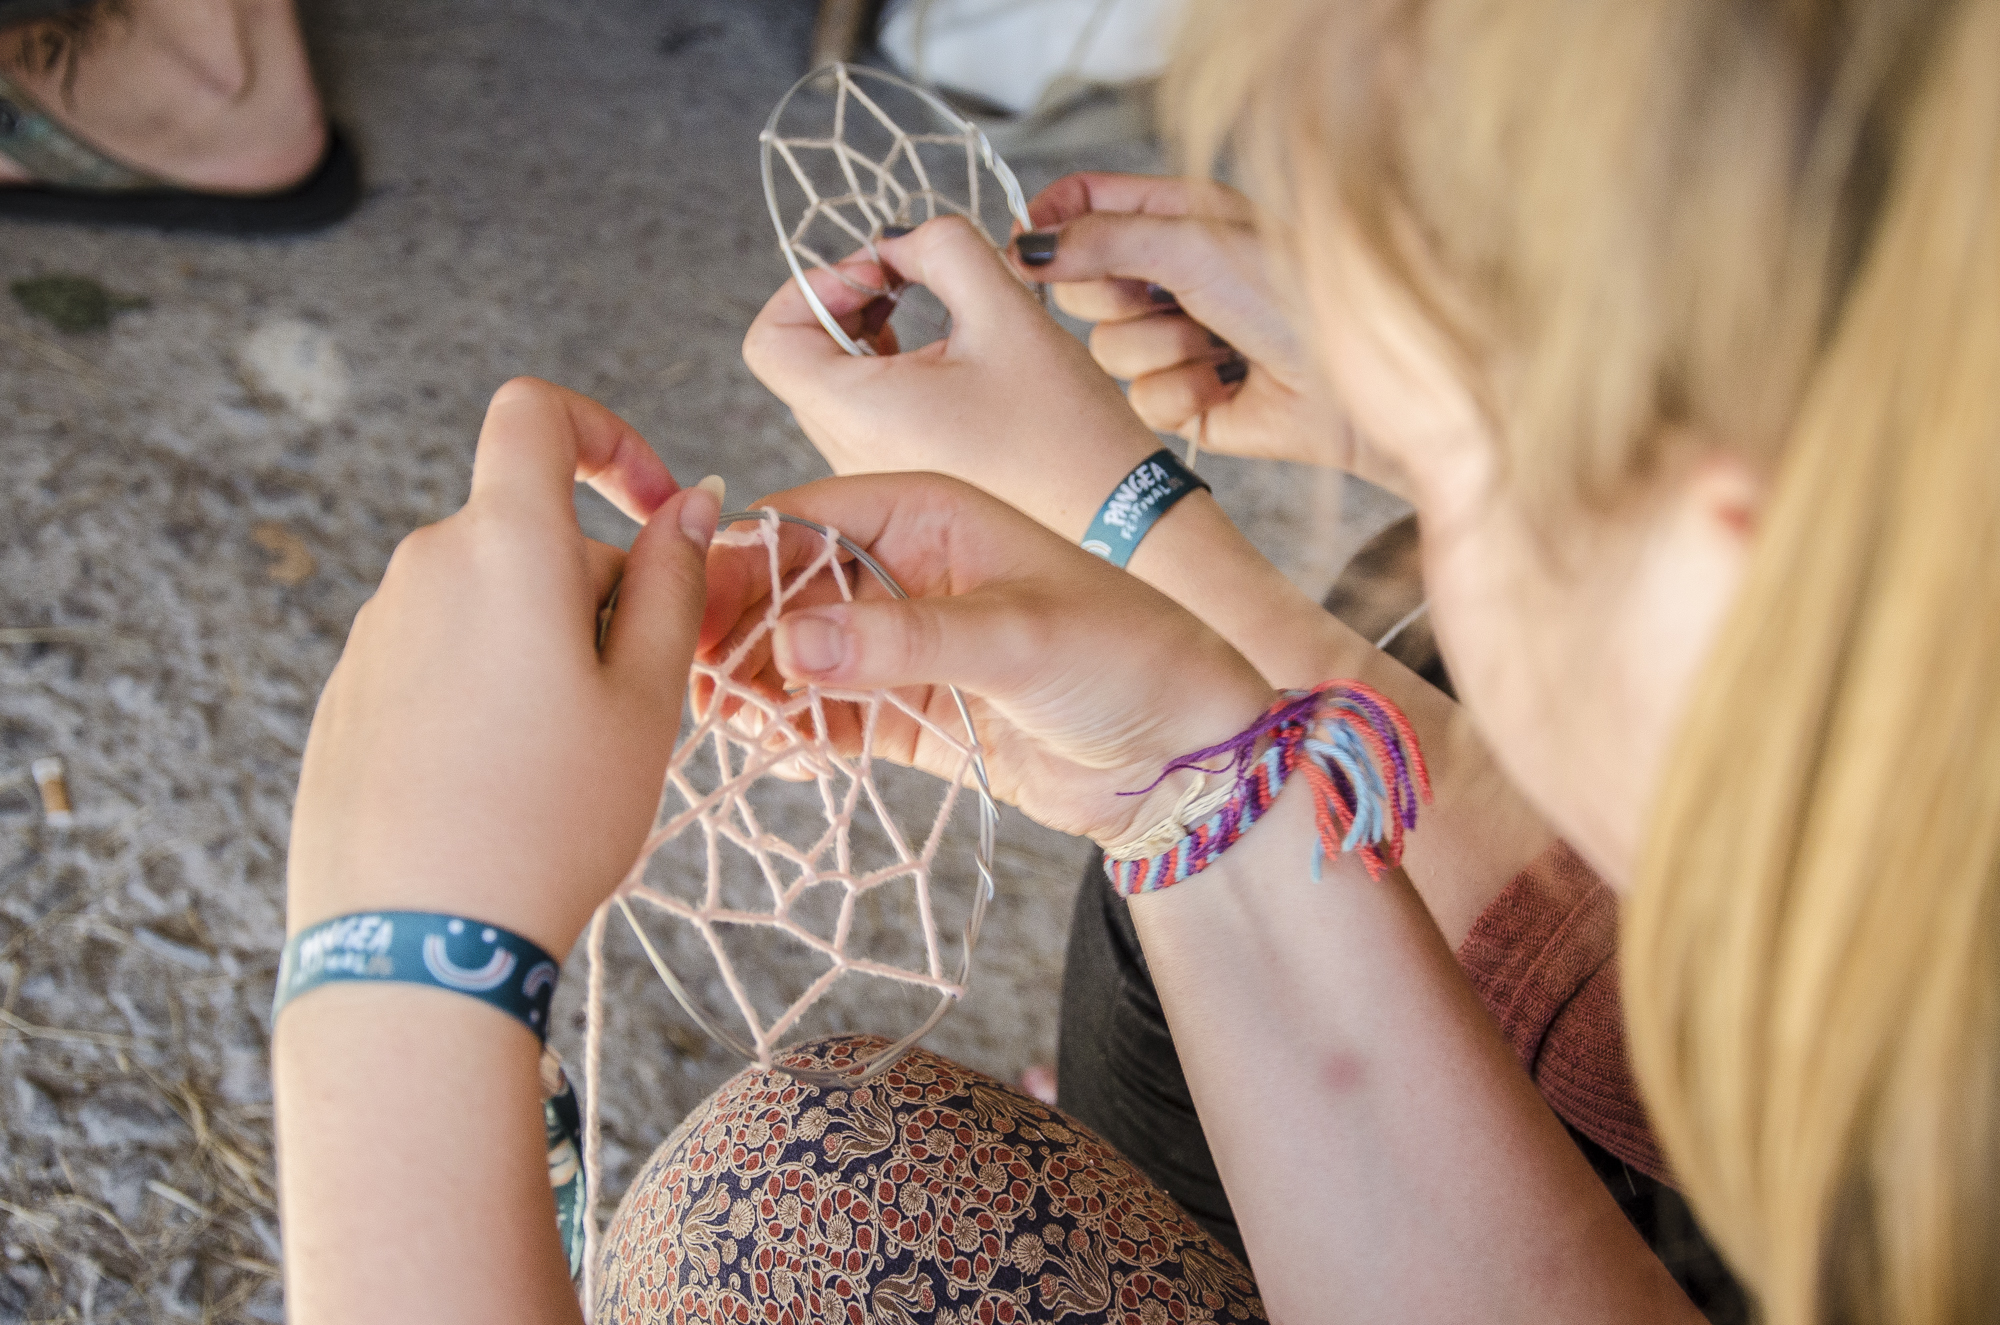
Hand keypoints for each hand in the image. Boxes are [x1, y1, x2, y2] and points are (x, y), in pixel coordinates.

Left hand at [287, 378, 720, 956]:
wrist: (417, 947)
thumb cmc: (552, 818)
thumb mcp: (649, 699)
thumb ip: (673, 582)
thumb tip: (688, 502)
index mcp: (503, 545)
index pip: (535, 413)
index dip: (606, 436)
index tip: (654, 508)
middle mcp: (422, 567)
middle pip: (528, 531)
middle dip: (599, 588)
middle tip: (640, 698)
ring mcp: (373, 635)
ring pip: (486, 599)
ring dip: (543, 643)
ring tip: (570, 759)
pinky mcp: (346, 698)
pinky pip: (437, 657)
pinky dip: (486, 688)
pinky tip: (504, 786)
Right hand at [698, 473, 1275, 846]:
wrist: (1187, 753)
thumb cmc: (1128, 656)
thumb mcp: (1019, 636)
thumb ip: (905, 640)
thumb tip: (789, 645)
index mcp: (925, 511)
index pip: (800, 522)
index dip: (737, 564)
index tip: (686, 617)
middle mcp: (901, 568)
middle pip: (782, 590)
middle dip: (732, 632)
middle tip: (690, 684)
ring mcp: (900, 643)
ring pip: (795, 657)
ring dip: (753, 687)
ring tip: (720, 725)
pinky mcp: (908, 712)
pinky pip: (827, 715)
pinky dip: (795, 732)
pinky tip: (776, 753)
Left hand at [742, 217, 1162, 537]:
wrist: (1117, 518)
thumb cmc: (1065, 429)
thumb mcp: (1006, 310)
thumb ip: (941, 247)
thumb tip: (898, 242)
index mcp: (857, 412)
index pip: (768, 340)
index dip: (810, 288)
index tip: (881, 274)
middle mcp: (848, 454)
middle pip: (798, 360)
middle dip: (845, 304)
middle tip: (909, 282)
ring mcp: (872, 475)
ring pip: (832, 388)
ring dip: (867, 338)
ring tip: (932, 317)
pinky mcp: (904, 482)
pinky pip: (865, 417)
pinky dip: (889, 374)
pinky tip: (948, 360)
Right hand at [1012, 172, 1408, 494]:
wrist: (1352, 382)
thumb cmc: (1292, 292)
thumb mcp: (1190, 243)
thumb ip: (1100, 239)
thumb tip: (1024, 245)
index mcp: (1174, 220)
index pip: (1082, 205)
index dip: (1050, 223)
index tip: (1029, 244)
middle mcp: (1169, 278)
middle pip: (1080, 286)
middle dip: (1119, 297)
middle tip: (1169, 296)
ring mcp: (1172, 342)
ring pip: (1105, 352)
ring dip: (1161, 350)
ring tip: (1218, 345)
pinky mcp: (1183, 403)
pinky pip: (1139, 401)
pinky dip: (1180, 394)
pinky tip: (1226, 385)